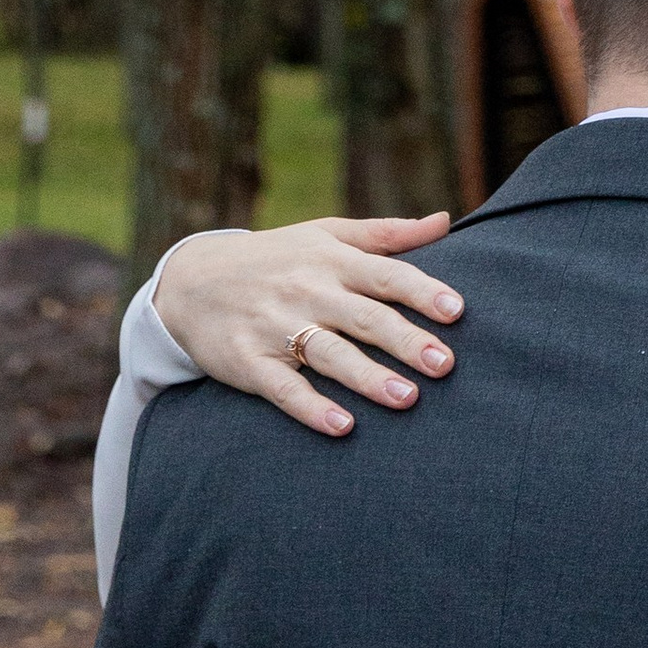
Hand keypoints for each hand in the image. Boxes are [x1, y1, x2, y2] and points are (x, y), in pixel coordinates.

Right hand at [154, 217, 460, 439]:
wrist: (189, 281)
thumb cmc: (275, 259)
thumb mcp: (325, 235)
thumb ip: (387, 234)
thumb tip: (446, 222)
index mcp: (331, 260)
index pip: (385, 275)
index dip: (423, 291)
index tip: (457, 311)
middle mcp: (306, 291)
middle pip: (364, 317)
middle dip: (406, 341)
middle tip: (446, 365)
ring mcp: (275, 327)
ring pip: (328, 354)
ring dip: (367, 377)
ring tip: (407, 399)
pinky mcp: (248, 362)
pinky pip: (283, 388)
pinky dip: (311, 407)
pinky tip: (343, 426)